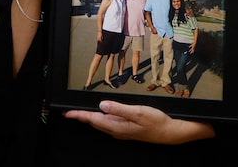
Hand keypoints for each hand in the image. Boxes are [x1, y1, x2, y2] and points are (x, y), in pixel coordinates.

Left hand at [64, 100, 213, 143]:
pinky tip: (99, 114)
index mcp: (117, 126)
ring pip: (100, 124)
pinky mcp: (126, 129)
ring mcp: (121, 131)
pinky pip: (108, 124)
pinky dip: (99, 119)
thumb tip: (101, 105)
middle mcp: (116, 130)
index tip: (67, 113)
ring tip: (78, 113)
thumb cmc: (156, 122)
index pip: (93, 119)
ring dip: (89, 118)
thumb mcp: (137, 112)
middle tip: (68, 112)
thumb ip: (119, 108)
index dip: (79, 115)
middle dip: (81, 117)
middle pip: (94, 122)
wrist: (170, 132)